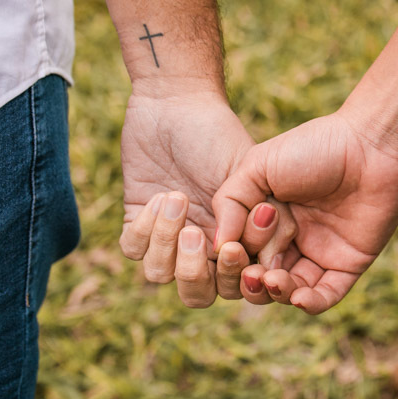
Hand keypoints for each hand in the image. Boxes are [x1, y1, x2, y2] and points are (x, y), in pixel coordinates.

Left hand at [117, 82, 295, 305]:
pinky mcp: (138, 224)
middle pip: (199, 293)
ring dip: (166, 242)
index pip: (241, 285)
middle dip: (196, 272)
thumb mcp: (248, 176)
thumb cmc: (219, 136)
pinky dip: (144, 229)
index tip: (232, 249)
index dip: (237, 279)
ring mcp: (170, 237)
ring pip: (162, 275)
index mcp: (239, 238)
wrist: (175, 105)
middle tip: (198, 234)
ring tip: (176, 200)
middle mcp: (206, 245)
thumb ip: (261, 217)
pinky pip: (134, 251)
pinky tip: (160, 196)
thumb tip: (263, 262)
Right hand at [212, 111, 397, 313]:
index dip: (234, 256)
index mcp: (267, 216)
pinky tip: (298, 297)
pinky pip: (328, 295)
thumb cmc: (315, 147)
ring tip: (272, 278)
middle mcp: (292, 237)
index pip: (241, 252)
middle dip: (251, 278)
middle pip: (259, 277)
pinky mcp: (350, 262)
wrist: (370, 144)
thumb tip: (217, 247)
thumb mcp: (258, 166)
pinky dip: (311, 303)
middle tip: (254, 267)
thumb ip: (230, 202)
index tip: (234, 246)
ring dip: (276, 293)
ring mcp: (321, 251)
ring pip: (290, 291)